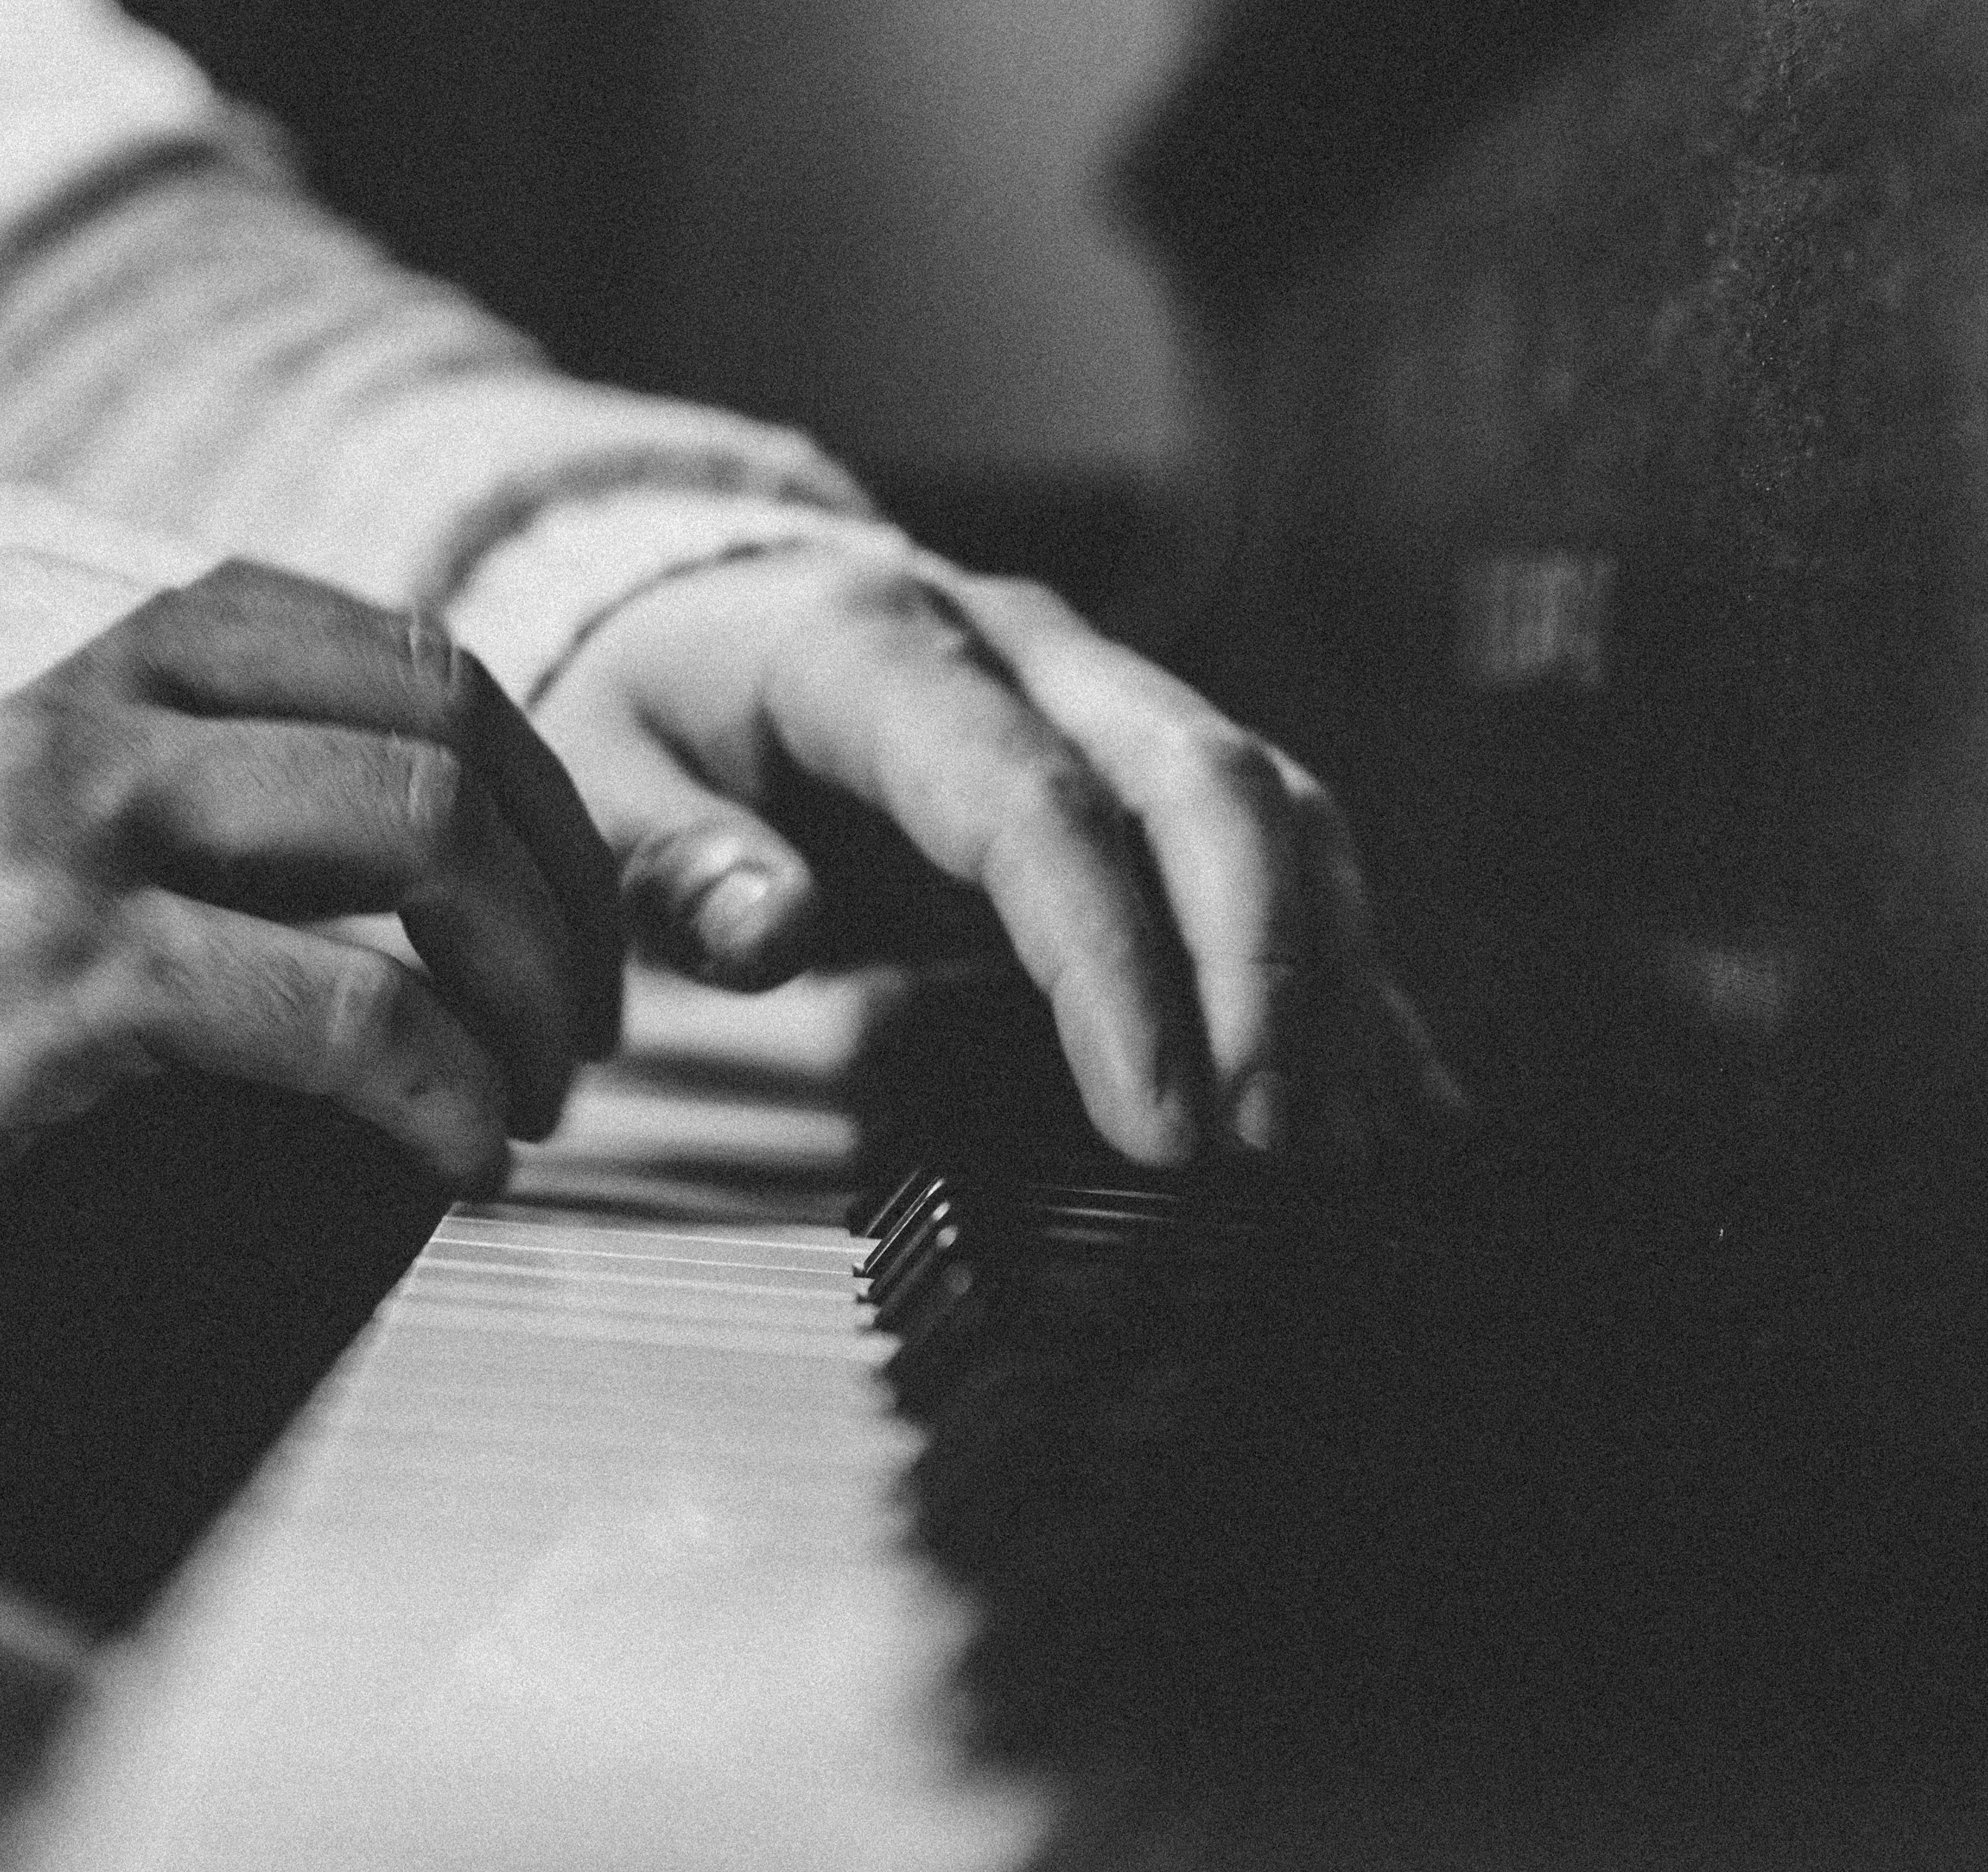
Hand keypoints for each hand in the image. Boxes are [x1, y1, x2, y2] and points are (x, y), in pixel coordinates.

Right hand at [0, 547, 620, 1254]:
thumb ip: (154, 710)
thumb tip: (387, 764)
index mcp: (88, 590)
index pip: (401, 645)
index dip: (529, 778)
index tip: (566, 894)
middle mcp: (89, 660)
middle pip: (447, 729)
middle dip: (565, 884)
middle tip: (585, 1010)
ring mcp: (76, 805)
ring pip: (426, 843)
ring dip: (530, 984)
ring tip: (541, 1088)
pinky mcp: (69, 967)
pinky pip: (345, 1013)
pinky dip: (441, 1089)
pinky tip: (463, 1155)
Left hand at [514, 545, 1459, 1166]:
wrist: (716, 606)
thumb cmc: (659, 709)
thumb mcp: (596, 770)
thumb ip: (665, 856)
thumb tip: (770, 932)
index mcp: (882, 649)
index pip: (1033, 803)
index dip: (1114, 963)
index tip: (1158, 1122)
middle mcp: (1029, 654)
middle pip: (1205, 783)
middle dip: (1263, 972)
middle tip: (1268, 1149)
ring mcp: (1111, 700)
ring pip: (1276, 810)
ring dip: (1320, 979)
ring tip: (1329, 1149)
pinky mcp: (1154, 767)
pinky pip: (1287, 854)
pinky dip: (1343, 975)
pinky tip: (1391, 1098)